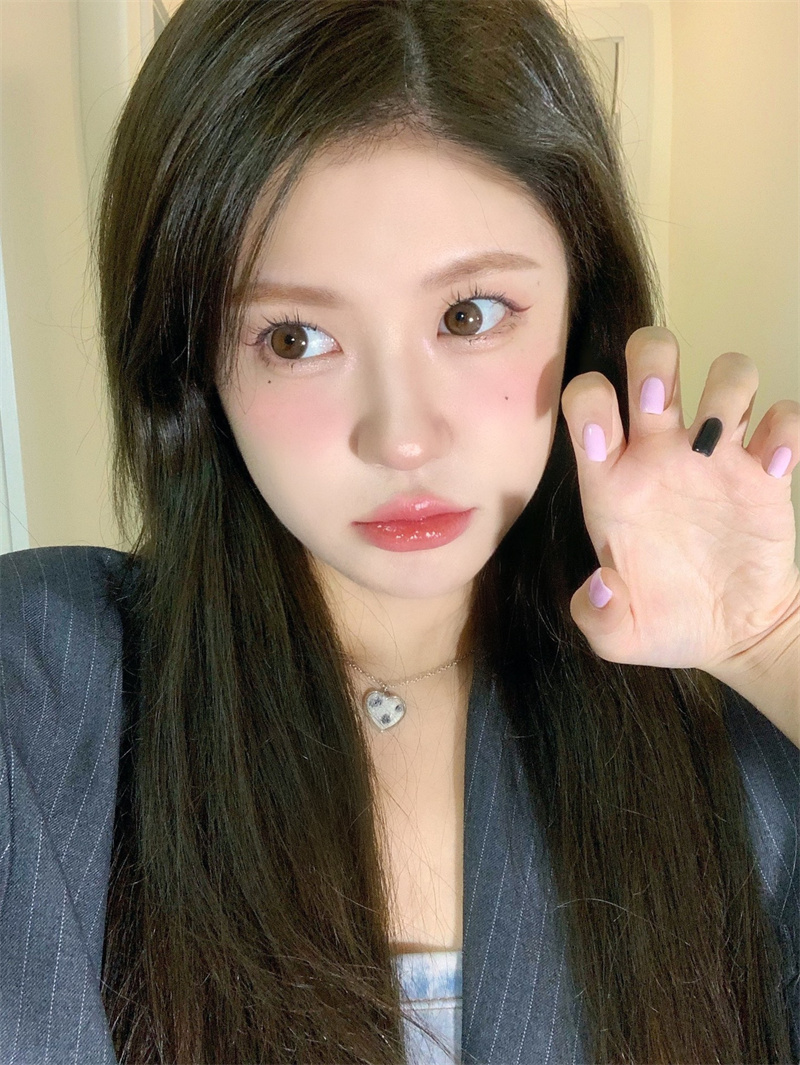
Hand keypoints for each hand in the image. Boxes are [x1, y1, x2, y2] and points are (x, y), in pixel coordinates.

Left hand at [560, 326, 799, 677]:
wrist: (733, 634)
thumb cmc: (665, 620)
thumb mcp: (618, 635)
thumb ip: (596, 616)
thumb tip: (601, 583)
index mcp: (614, 479)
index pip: (588, 403)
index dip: (589, 404)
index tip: (605, 440)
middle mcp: (661, 452)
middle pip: (653, 358)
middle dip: (654, 362)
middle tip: (660, 403)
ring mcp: (717, 456)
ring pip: (727, 373)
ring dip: (726, 388)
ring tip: (719, 439)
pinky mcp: (769, 471)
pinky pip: (785, 418)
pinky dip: (784, 431)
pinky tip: (774, 469)